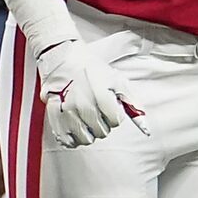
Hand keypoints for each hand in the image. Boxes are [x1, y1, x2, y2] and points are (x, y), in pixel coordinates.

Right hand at [30, 33, 137, 147]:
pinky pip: (65, 138)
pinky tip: (74, 132)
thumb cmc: (92, 70)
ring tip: (86, 121)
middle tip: (97, 113)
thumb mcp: (117, 81)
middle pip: (101, 132)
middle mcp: (84, 105)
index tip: (109, 108)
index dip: (115, 116)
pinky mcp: (53, 113)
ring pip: (85, 139)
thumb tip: (143, 124)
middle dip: (103, 125)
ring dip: (89, 133)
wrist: (63, 57)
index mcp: (102, 97)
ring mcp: (67, 110)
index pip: (115, 122)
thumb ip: (132, 103)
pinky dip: (72, 139)